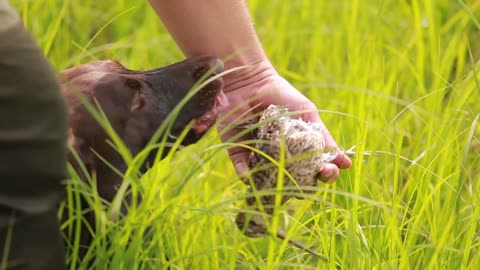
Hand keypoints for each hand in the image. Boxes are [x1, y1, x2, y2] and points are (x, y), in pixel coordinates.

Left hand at [218, 60, 351, 182]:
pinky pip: (243, 170)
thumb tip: (344, 162)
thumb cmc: (282, 95)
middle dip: (304, 184)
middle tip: (310, 178)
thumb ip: (322, 136)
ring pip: (268, 180)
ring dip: (274, 185)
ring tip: (281, 182)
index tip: (329, 170)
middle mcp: (282, 158)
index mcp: (300, 149)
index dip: (326, 173)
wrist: (251, 82)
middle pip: (296, 180)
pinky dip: (246, 175)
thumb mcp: (307, 113)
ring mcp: (260, 157)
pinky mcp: (239, 153)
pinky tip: (250, 176)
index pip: (317, 168)